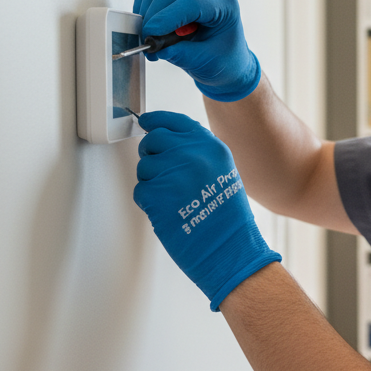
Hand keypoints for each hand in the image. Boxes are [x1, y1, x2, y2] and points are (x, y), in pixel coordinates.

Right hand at [133, 0, 260, 101]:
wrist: (226, 58)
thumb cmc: (224, 60)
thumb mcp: (206, 62)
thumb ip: (181, 55)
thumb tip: (155, 47)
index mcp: (225, 5)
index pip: (191, 3)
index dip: (167, 18)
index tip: (150, 35)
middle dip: (153, 18)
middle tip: (147, 43)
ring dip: (147, 15)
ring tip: (151, 41)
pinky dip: (145, 10)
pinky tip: (151, 29)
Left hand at [133, 110, 280, 309]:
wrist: (230, 249)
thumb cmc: (228, 219)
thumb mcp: (223, 173)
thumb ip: (198, 153)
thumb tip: (168, 142)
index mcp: (210, 146)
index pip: (175, 122)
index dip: (156, 121)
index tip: (146, 122)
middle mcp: (191, 154)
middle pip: (153, 140)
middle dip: (153, 156)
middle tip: (164, 175)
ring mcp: (172, 172)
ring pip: (144, 167)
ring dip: (152, 183)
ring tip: (175, 199)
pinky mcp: (156, 194)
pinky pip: (140, 190)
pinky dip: (149, 203)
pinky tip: (170, 211)